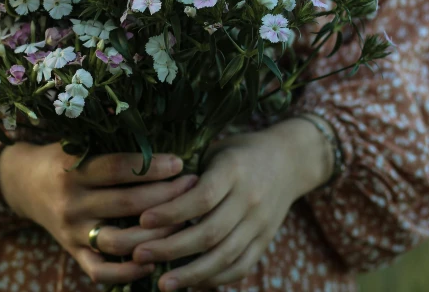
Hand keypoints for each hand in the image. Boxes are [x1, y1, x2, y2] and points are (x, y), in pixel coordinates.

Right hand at [0, 142, 198, 284]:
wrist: (23, 184)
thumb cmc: (63, 157)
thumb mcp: (77, 142)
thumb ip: (109, 139)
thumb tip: (156, 121)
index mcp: (72, 169)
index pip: (118, 168)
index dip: (152, 166)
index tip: (180, 163)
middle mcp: (71, 202)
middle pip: (127, 204)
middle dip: (167, 196)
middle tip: (194, 186)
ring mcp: (71, 232)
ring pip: (120, 241)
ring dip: (157, 235)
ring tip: (184, 222)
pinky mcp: (73, 253)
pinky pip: (102, 271)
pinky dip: (129, 273)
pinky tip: (154, 262)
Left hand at [132, 117, 333, 290]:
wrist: (289, 160)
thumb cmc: (238, 153)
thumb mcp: (214, 151)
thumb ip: (188, 174)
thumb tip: (146, 197)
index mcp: (233, 170)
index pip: (201, 197)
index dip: (171, 211)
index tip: (142, 220)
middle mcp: (250, 198)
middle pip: (210, 232)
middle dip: (171, 248)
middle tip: (139, 254)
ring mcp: (260, 223)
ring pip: (225, 256)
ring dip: (191, 273)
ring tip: (162, 283)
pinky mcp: (265, 240)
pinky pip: (241, 266)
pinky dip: (216, 279)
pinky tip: (192, 284)